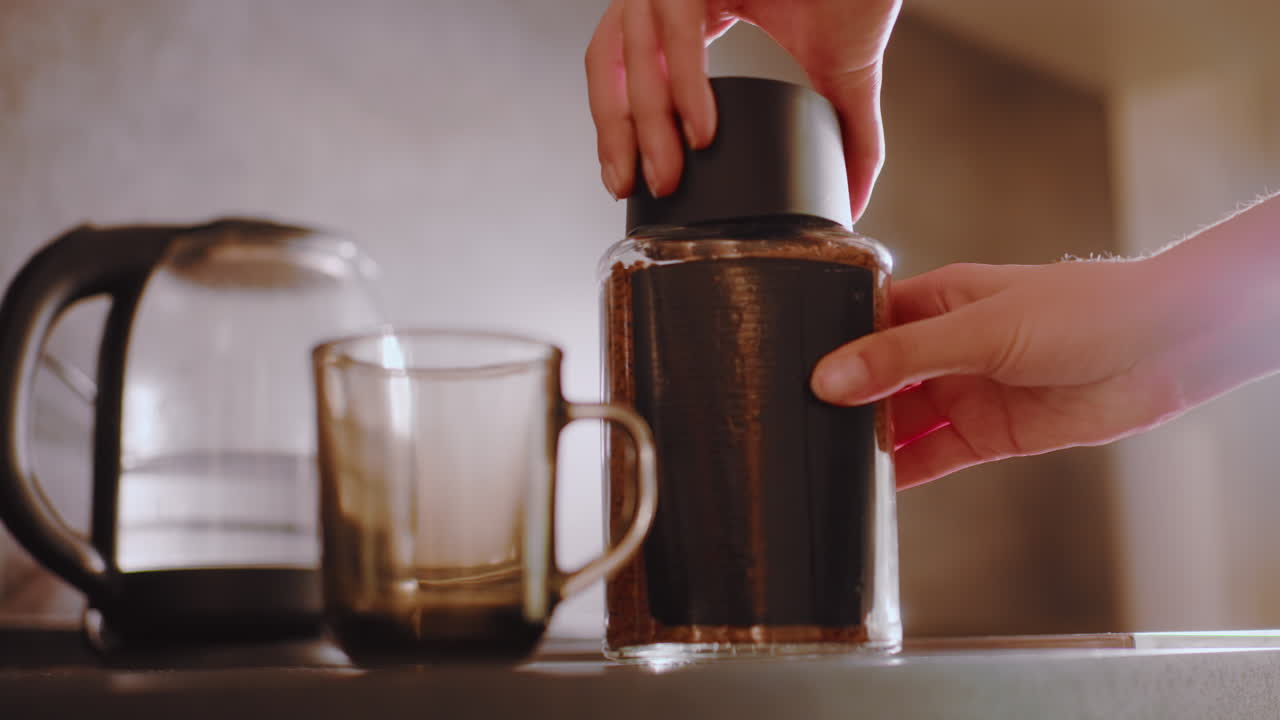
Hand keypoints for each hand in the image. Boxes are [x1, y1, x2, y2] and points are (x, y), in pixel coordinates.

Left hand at [585, 0, 901, 221]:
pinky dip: (685, 83)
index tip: (628, 181)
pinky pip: (677, 24)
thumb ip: (849, 133)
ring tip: (670, 175)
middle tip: (637, 189)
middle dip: (618, 132)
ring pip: (636, 47)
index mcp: (695, 7)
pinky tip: (701, 130)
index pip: (626, 67)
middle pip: (615, 61)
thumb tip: (855, 199)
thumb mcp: (845, 69)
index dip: (618, 125)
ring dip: (647, 120)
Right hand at [811, 259, 1199, 489]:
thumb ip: (903, 357)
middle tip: (797, 425)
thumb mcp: (981, 329)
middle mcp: (946, 346)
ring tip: (825, 461)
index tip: (788, 373)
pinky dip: (904, 474)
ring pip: (900, 422)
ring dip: (869, 441)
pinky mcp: (989, 434)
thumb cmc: (1085, 312)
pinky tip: (873, 488)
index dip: (828, 348)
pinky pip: (933, 456)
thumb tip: (831, 376)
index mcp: (937, 300)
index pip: (864, 324)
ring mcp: (966, 391)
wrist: (1162, 350)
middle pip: (877, 379)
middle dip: (842, 401)